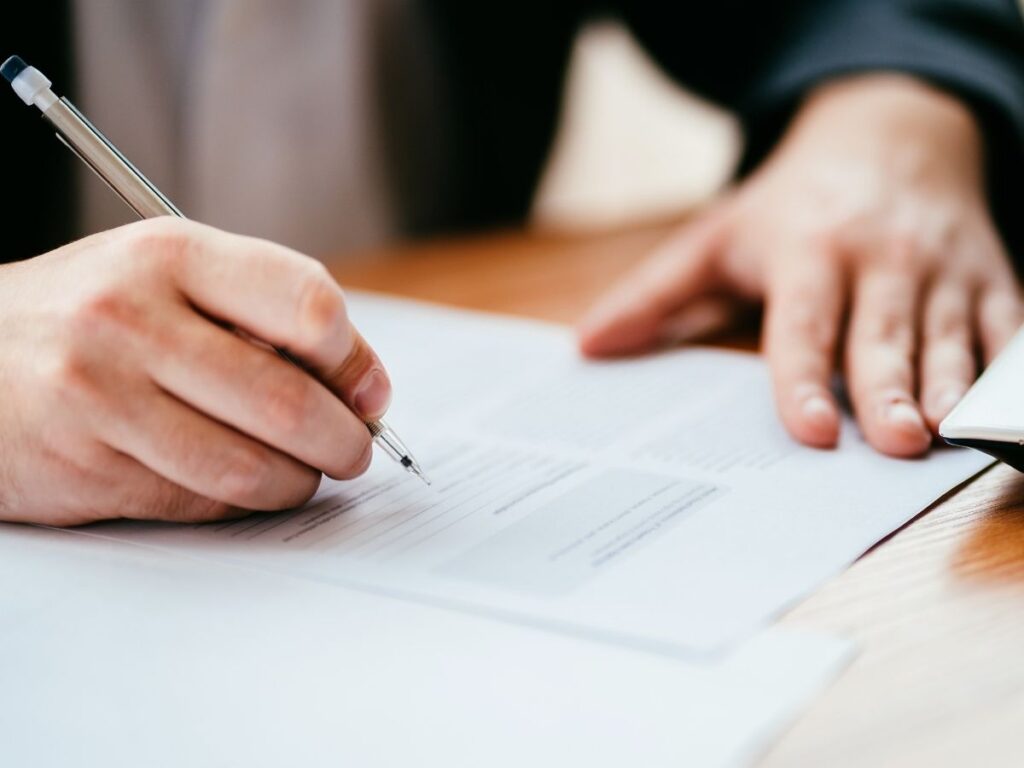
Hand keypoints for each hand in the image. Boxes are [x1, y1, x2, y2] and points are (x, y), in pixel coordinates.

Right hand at [0, 218, 390, 525]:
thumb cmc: (92, 313)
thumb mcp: (170, 274)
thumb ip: (263, 310)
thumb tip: (362, 383)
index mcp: (171, 255)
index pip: (307, 303)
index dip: (354, 359)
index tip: (368, 390)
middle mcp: (131, 320)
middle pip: (287, 401)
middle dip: (344, 440)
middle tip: (353, 450)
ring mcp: (102, 398)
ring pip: (250, 467)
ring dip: (299, 481)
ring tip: (304, 472)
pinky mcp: (86, 467)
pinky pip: (202, 502)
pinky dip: (244, 502)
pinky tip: (247, 485)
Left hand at [579, 75, 1021, 456]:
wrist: (890, 136)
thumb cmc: (790, 204)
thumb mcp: (715, 237)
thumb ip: (654, 294)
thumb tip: (586, 346)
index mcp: (808, 251)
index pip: (803, 323)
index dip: (803, 377)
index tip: (808, 428)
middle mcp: (878, 259)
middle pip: (881, 333)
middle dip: (888, 388)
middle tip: (892, 443)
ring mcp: (941, 269)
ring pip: (949, 335)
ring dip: (949, 387)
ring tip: (942, 436)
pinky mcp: (988, 277)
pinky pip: (1004, 326)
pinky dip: (1003, 366)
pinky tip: (997, 410)